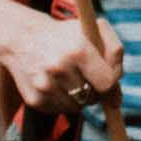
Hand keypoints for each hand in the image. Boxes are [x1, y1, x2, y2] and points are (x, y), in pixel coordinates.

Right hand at [2, 12, 123, 114]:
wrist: (23, 37)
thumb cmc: (66, 34)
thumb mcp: (93, 30)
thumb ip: (114, 53)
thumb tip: (117, 94)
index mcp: (78, 50)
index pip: (107, 82)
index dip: (112, 86)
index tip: (110, 84)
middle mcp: (59, 68)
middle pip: (92, 97)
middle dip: (95, 91)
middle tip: (87, 77)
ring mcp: (45, 86)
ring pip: (77, 107)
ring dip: (79, 98)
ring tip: (69, 78)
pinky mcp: (34, 100)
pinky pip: (60, 110)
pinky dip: (63, 101)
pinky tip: (56, 84)